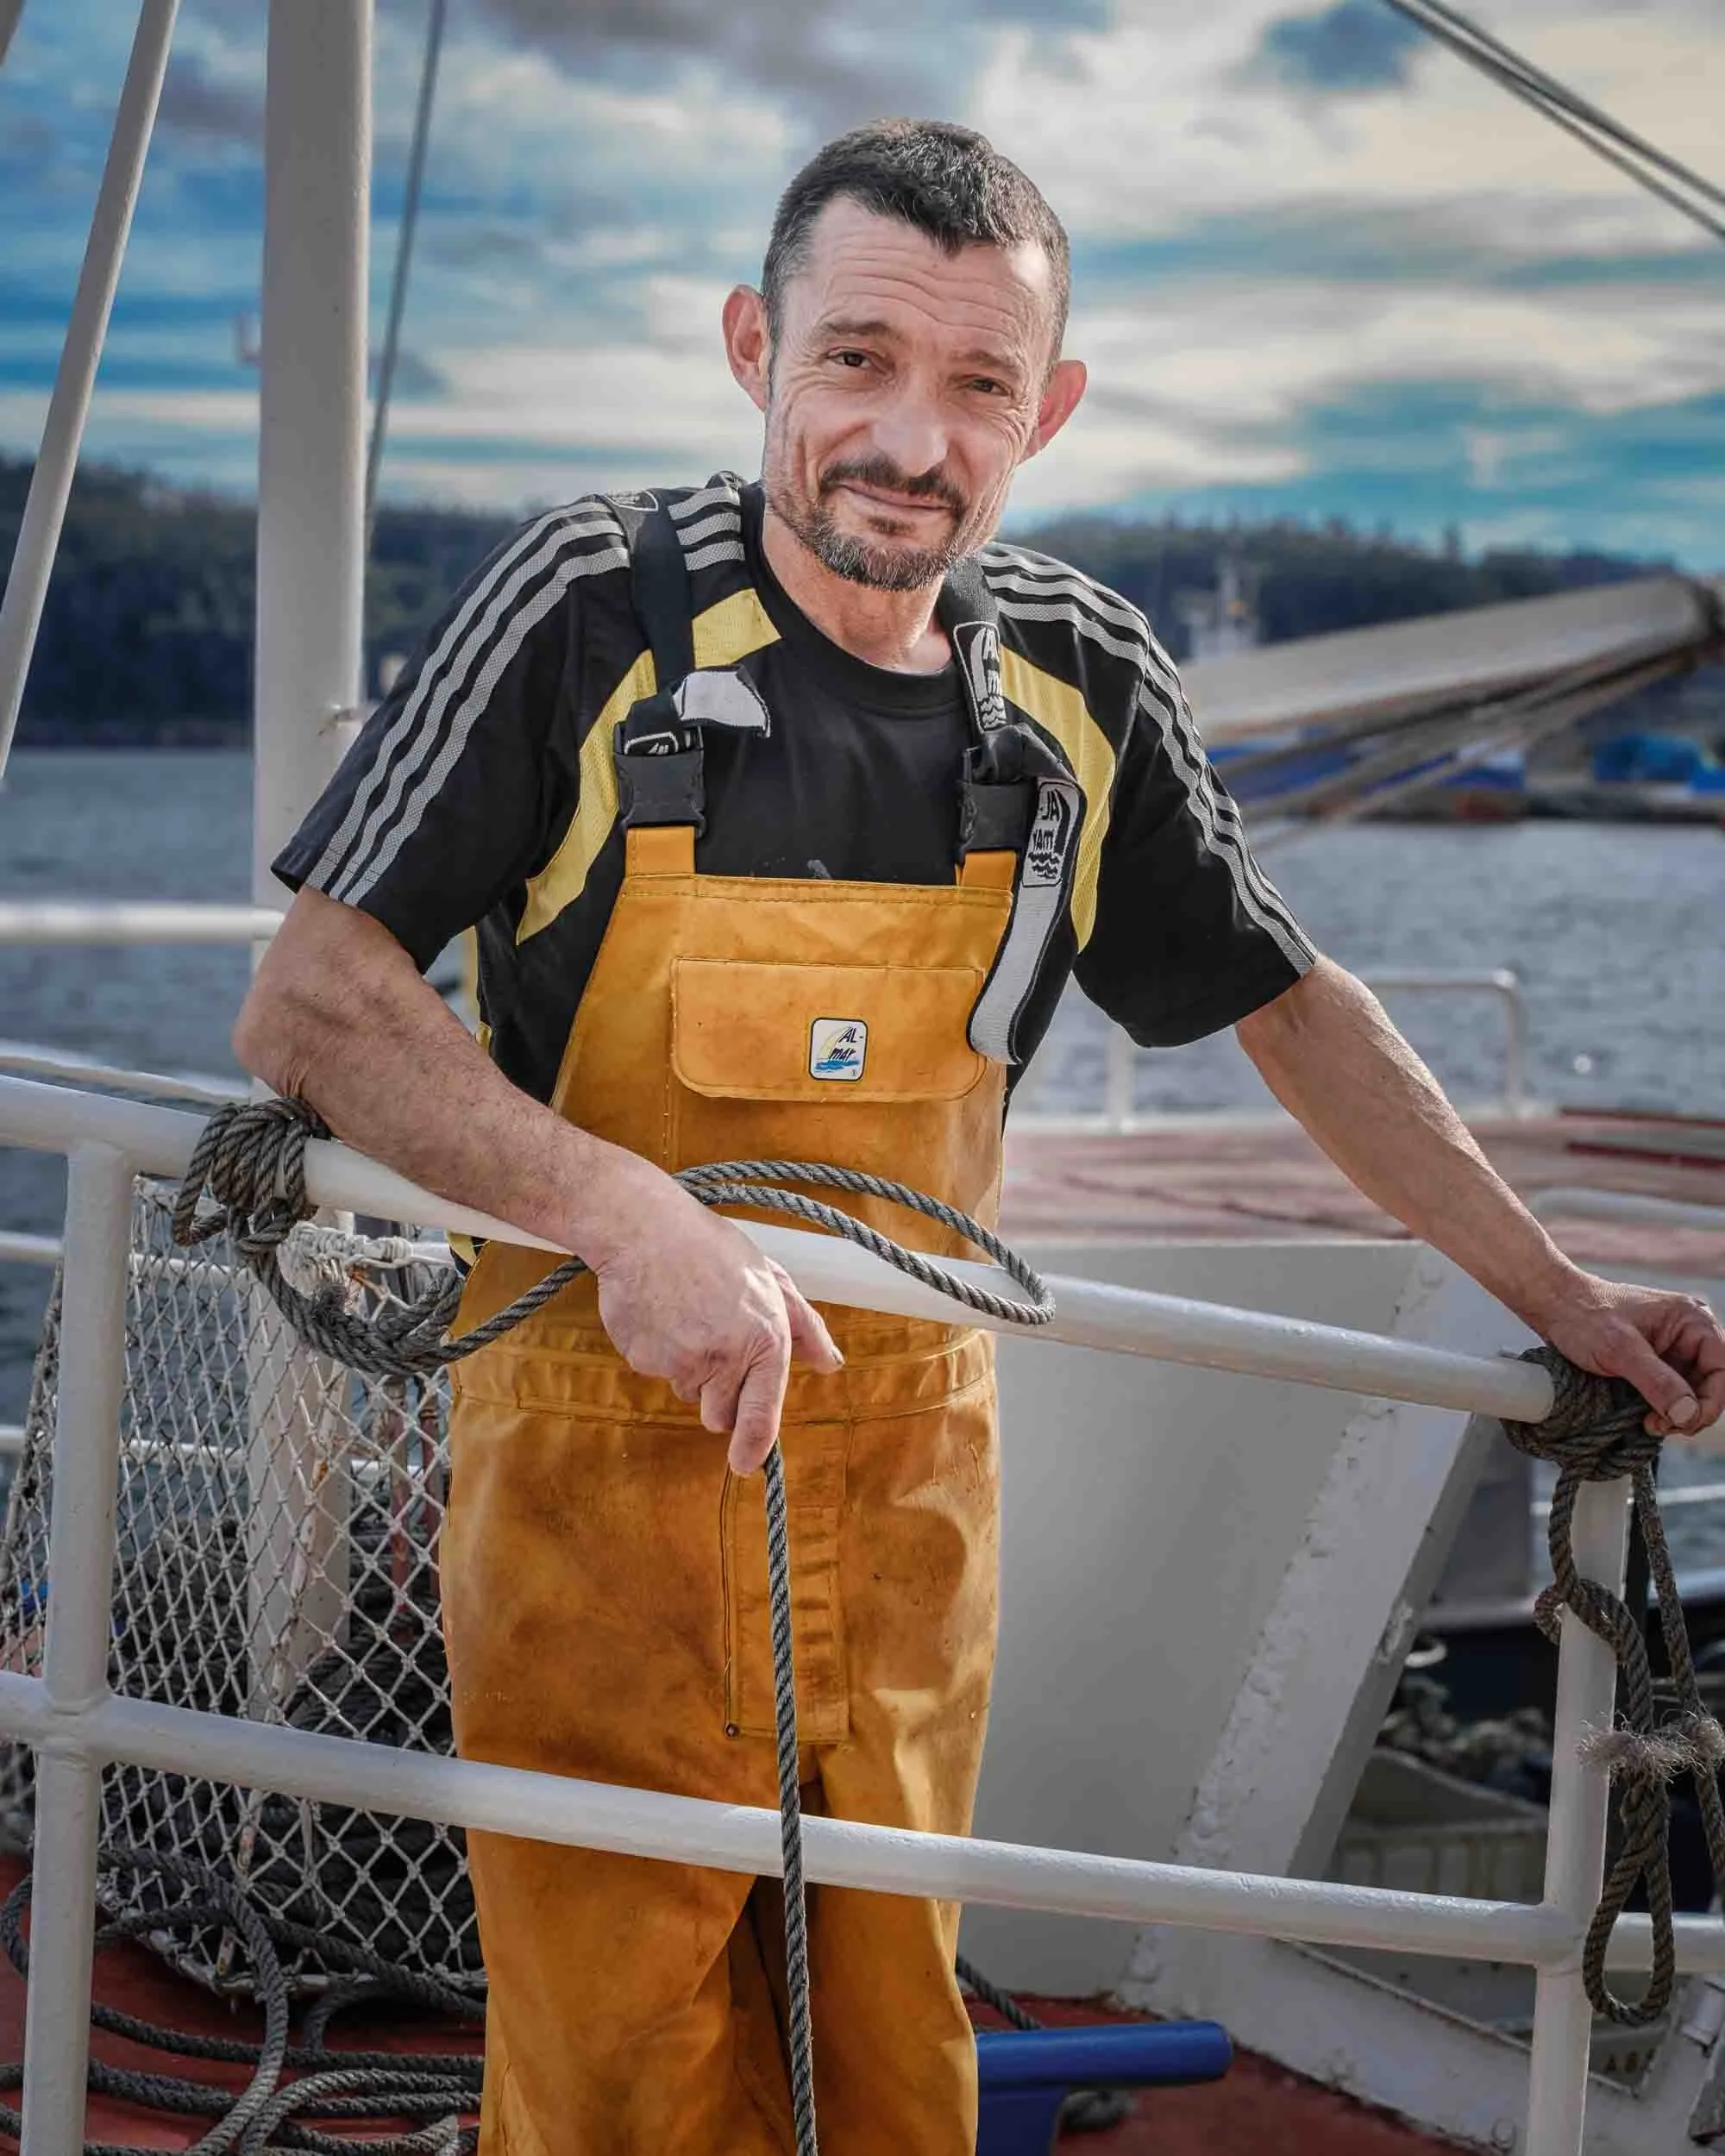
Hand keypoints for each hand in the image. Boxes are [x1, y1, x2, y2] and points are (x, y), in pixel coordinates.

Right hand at [586, 1168, 841, 1473]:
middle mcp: (726, 1357)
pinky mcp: (643, 1359)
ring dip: (688, 1365)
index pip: (761, 1412)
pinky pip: (655, 1371)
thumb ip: (804, 1326)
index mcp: (764, 1339)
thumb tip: (830, 1364)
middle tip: (713, 1342)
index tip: (747, 1464)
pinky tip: (661, 1311)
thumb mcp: (771, 1279)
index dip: (753, 1445)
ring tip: (686, 1312)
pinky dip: (658, 1349)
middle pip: (719, 1414)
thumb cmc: (712, 1250)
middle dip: (717, 1394)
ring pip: (687, 1389)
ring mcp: (681, 1362)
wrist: (645, 1228)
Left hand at [1533, 1271, 1724, 1438]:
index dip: (1711, 1401)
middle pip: (1710, 1384)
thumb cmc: (1584, 1317)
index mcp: (1691, 1320)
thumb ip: (1657, 1381)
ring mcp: (1672, 1348)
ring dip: (1675, 1414)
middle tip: (1658, 1426)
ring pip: (1690, 1392)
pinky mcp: (1654, 1361)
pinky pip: (1671, 1391)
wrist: (1552, 1305)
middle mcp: (1688, 1333)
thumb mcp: (1620, 1350)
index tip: (1685, 1423)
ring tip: (1648, 1423)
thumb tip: (1689, 1414)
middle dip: (1690, 1411)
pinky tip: (1644, 1417)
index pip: (1723, 1368)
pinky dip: (1662, 1408)